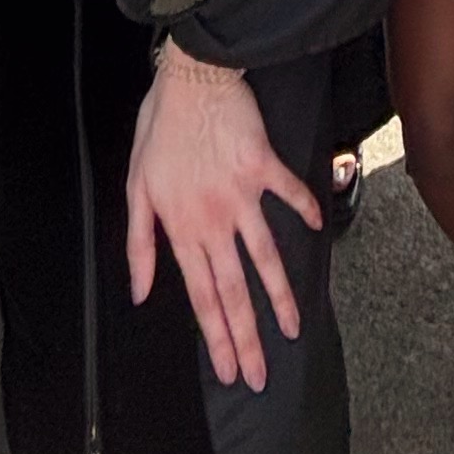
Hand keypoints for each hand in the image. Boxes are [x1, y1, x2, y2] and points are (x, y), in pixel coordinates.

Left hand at [125, 39, 319, 390]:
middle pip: (234, 291)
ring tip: (295, 328)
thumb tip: (140, 290)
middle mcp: (214, 221)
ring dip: (280, 297)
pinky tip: (316, 227)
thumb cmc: (160, 129)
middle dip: (249, 338)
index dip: (216, 338)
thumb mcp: (136, 188)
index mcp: (182, 229)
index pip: (201, 297)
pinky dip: (304, 208)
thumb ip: (140, 244)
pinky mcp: (264, 167)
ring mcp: (242, 196)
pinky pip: (288, 194)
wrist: (188, 78)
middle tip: (262, 375)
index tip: (230, 371)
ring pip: (265, 257)